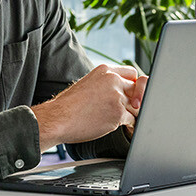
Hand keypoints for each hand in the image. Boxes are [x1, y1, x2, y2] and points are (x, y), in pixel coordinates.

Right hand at [33, 64, 147, 150]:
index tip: (130, 93)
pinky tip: (115, 124)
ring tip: (119, 118)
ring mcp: (117, 96)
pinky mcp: (118, 113)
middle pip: (138, 88)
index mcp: (105, 71)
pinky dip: (126, 123)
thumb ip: (106, 83)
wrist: (58, 119)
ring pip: (136, 105)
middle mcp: (113, 80)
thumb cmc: (68, 105)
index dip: (133, 85)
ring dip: (130, 113)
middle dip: (135, 99)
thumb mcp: (88, 83)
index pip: (132, 73)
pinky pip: (132, 118)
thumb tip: (122, 89)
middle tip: (130, 108)